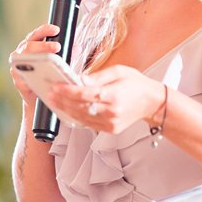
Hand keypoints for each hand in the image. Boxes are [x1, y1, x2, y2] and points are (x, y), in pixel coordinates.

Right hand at [8, 23, 60, 105]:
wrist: (38, 96)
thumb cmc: (47, 75)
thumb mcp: (58, 62)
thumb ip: (67, 54)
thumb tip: (77, 47)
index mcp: (31, 46)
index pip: (37, 34)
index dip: (45, 30)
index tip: (56, 29)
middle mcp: (21, 53)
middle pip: (30, 45)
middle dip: (44, 45)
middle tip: (57, 46)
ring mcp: (17, 67)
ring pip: (24, 59)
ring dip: (37, 59)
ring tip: (50, 61)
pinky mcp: (18, 81)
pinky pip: (23, 77)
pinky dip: (32, 75)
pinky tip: (41, 75)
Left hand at [48, 65, 165, 135]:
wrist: (151, 102)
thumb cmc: (136, 84)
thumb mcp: (118, 72)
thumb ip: (98, 76)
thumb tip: (80, 78)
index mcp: (114, 96)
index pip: (85, 94)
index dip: (68, 91)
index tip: (56, 87)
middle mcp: (111, 112)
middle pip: (80, 107)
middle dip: (62, 100)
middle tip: (50, 94)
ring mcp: (110, 123)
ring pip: (82, 117)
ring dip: (66, 110)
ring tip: (55, 101)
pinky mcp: (110, 129)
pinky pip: (88, 123)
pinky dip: (76, 117)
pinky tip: (67, 110)